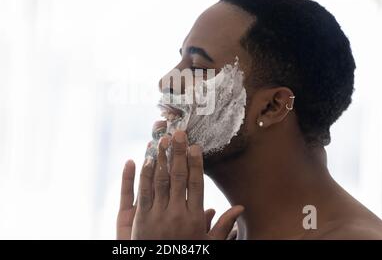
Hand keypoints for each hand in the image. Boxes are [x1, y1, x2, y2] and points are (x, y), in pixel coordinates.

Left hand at [116, 130, 243, 239]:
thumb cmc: (187, 253)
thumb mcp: (208, 243)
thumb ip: (222, 225)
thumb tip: (240, 208)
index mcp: (194, 218)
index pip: (196, 184)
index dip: (196, 163)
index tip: (195, 146)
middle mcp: (176, 213)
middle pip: (178, 177)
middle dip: (178, 153)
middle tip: (179, 133)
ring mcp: (157, 215)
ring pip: (160, 180)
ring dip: (161, 158)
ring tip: (162, 140)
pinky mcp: (141, 218)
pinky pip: (144, 192)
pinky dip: (145, 174)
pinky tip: (147, 159)